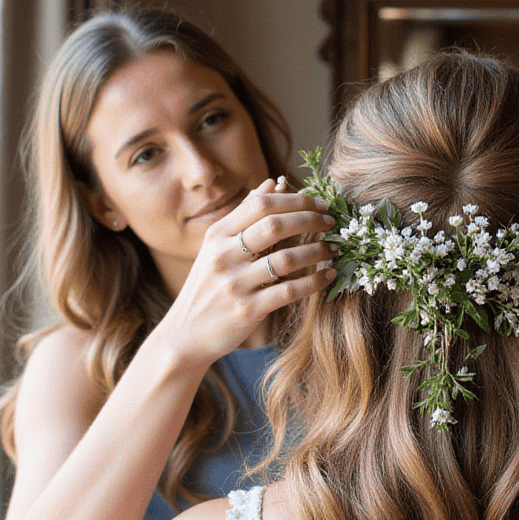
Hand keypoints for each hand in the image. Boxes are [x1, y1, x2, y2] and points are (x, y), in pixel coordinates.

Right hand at [159, 178, 334, 370]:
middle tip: (331, 222)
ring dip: (317, 250)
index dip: (294, 199)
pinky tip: (327, 276)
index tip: (318, 203)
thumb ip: (245, 215)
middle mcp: (223, 256)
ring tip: (334, 249)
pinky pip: (289, 291)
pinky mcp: (247, 310)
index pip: (260, 204)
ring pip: (286, 258)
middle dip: (310, 219)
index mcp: (217, 236)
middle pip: (275, 224)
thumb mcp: (217, 248)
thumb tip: (273, 183)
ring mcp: (235, 284)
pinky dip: (314, 282)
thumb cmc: (207, 288)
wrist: (184, 335)